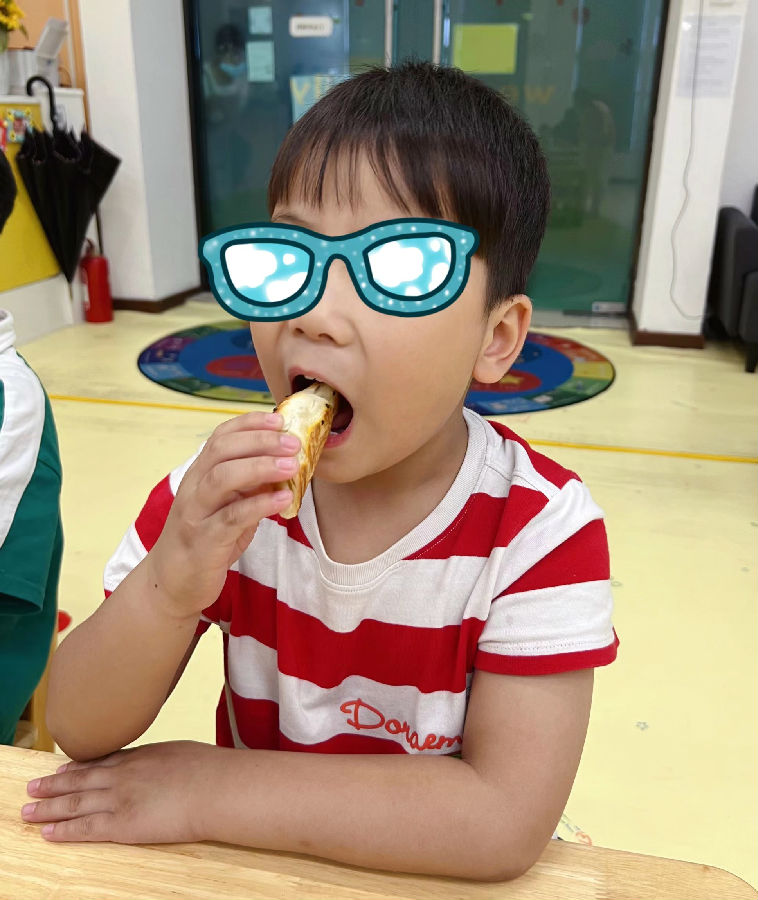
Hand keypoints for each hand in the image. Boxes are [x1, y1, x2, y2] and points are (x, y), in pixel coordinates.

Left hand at [21, 741, 216, 843]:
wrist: (215, 786)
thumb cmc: (209, 769)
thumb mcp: (182, 752)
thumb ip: (164, 759)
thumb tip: (165, 762)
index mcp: (140, 756)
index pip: (101, 761)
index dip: (78, 767)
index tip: (62, 768)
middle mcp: (124, 774)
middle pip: (80, 780)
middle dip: (54, 784)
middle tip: (33, 786)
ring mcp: (120, 798)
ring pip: (75, 803)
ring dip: (48, 807)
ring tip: (28, 810)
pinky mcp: (122, 824)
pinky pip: (85, 828)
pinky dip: (64, 831)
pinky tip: (48, 833)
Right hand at [149, 411, 298, 616]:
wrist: (173, 582)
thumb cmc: (206, 540)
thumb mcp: (228, 505)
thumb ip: (249, 485)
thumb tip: (286, 464)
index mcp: (199, 474)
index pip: (220, 436)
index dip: (250, 423)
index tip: (280, 418)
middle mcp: (194, 488)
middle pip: (223, 450)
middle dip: (261, 441)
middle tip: (294, 442)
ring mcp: (197, 513)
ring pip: (223, 478)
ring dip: (261, 467)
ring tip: (292, 465)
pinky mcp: (205, 540)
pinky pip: (232, 517)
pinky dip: (260, 504)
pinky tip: (284, 500)